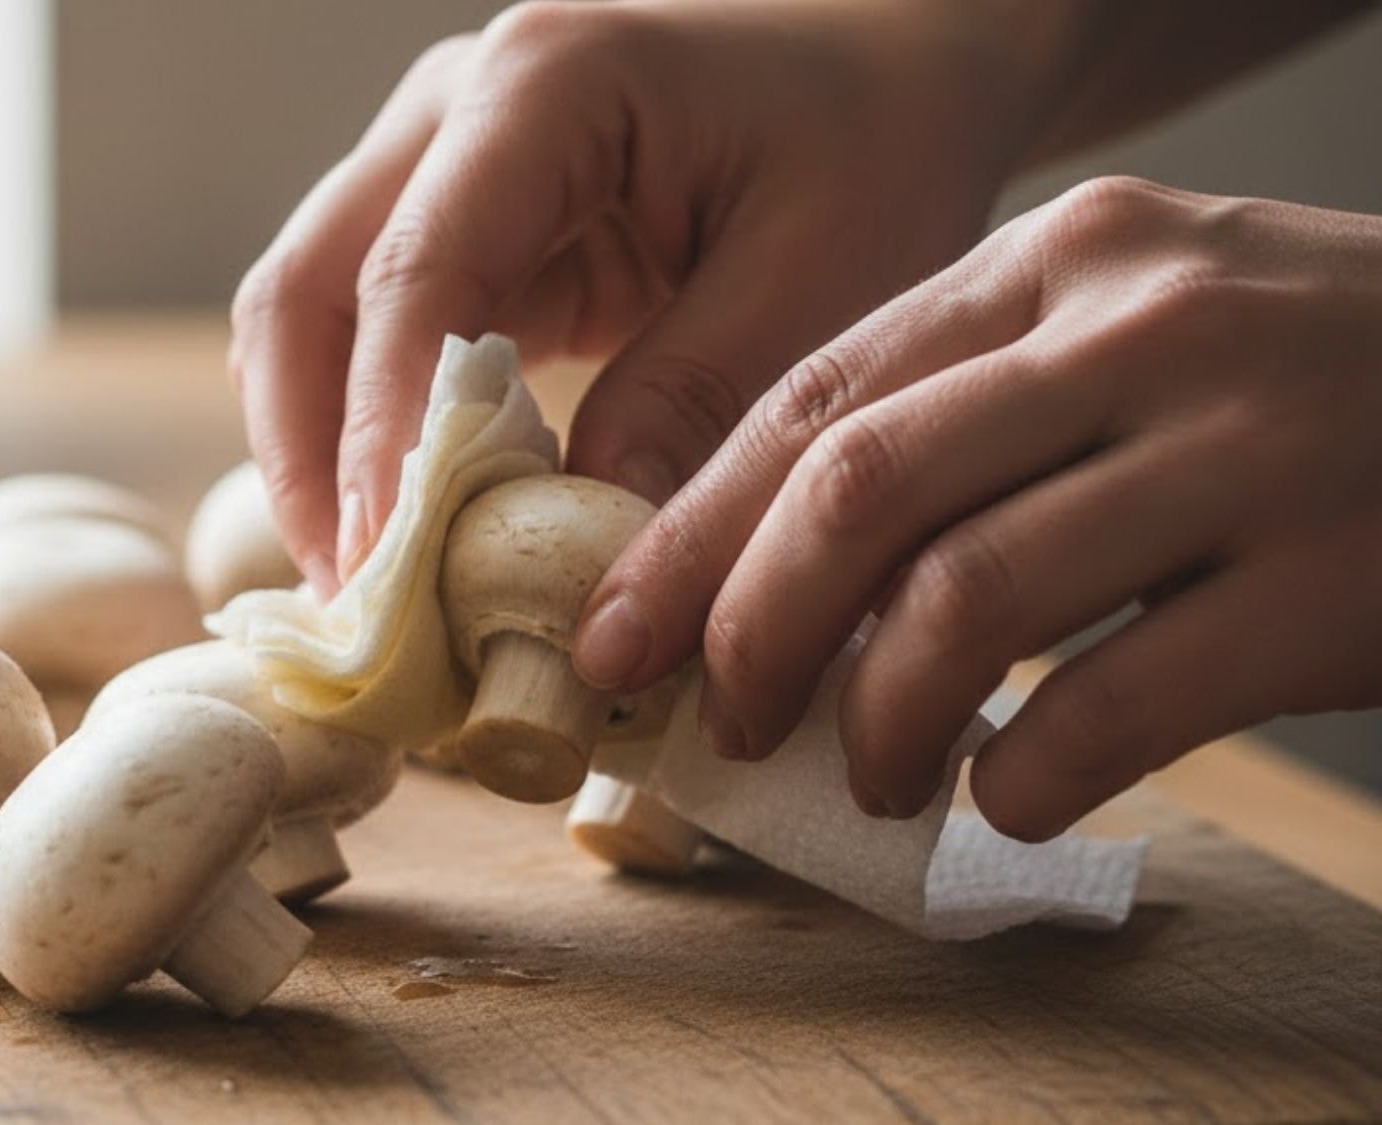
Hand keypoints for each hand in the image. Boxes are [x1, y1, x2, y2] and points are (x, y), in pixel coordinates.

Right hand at [230, 0, 1062, 591]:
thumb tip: (566, 541)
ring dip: (316, 454)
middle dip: (310, 456)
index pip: (417, 271)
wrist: (886, 65)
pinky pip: (365, 337)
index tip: (384, 567)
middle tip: (352, 602)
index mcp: (547, 89)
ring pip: (308, 314)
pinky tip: (398, 534)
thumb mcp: (824, 271)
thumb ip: (693, 399)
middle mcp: (458, 113)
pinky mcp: (458, 232)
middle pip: (308, 288)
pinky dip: (362, 436)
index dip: (385, 430)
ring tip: (360, 590)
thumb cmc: (875, 140)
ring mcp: (439, 166)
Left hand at [575, 176, 1381, 840]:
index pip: (814, 400)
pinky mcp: (1332, 576)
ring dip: (879, 721)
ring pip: (969, 602)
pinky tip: (1004, 800)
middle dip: (751, 632)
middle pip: (860, 493)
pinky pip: (1117, 703)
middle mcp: (1137, 329)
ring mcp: (1243, 445)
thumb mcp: (1122, 328)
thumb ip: (966, 416)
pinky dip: (1026, 777)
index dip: (688, 534)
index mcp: (1054, 264)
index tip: (617, 634)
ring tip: (874, 778)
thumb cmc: (1291, 380)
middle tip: (724, 723)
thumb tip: (770, 577)